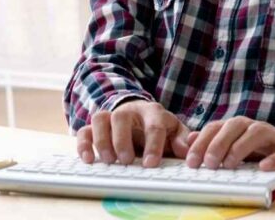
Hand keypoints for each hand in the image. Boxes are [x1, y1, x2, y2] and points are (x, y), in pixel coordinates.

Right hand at [76, 100, 190, 167]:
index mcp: (153, 112)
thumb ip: (182, 140)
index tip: (150, 163)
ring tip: (108, 160)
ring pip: (101, 119)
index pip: (154, 125)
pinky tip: (88, 159)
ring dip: (102, 140)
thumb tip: (189, 148)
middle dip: (122, 140)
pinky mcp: (97, 126)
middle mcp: (130, 111)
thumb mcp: (174, 130)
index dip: (153, 144)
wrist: (141, 113)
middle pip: (122, 117)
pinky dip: (84, 143)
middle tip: (126, 161)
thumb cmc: (159, 126)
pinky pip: (85, 129)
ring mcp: (111, 116)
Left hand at [183, 117, 274, 171]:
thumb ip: (214, 142)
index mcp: (238, 127)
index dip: (201, 143)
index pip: (216, 128)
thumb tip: (188, 139)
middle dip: (218, 144)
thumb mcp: (235, 146)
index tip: (191, 162)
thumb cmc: (263, 151)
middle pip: (233, 126)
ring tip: (230, 164)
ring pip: (256, 133)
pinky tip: (264, 167)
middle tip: (208, 163)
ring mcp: (274, 136)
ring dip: (241, 147)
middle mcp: (254, 127)